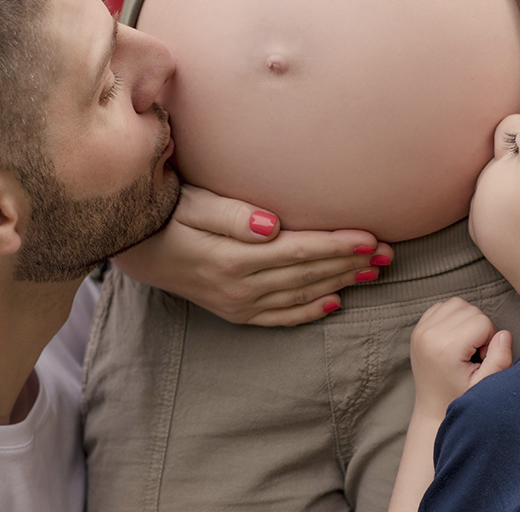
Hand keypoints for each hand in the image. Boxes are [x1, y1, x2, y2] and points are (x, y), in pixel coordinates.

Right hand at [110, 184, 391, 325]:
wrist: (130, 245)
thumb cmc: (165, 211)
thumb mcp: (193, 203)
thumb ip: (232, 214)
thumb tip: (272, 226)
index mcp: (234, 257)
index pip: (300, 250)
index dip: (338, 244)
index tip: (371, 236)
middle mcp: (240, 286)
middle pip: (308, 274)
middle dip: (351, 264)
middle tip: (389, 253)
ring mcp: (236, 303)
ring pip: (300, 295)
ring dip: (340, 284)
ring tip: (374, 273)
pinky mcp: (232, 312)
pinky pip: (279, 317)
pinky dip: (309, 312)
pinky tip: (334, 304)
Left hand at [410, 297, 513, 419]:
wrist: (432, 408)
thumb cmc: (460, 398)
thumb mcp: (485, 384)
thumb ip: (500, 359)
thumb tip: (504, 334)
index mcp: (445, 348)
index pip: (483, 322)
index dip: (490, 340)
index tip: (481, 360)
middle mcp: (429, 334)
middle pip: (471, 310)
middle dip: (480, 329)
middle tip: (474, 354)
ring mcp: (420, 330)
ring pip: (458, 304)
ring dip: (468, 320)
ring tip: (465, 345)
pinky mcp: (417, 328)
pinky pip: (442, 306)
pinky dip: (453, 317)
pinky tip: (455, 338)